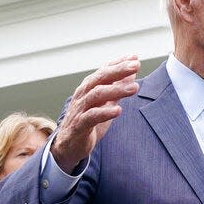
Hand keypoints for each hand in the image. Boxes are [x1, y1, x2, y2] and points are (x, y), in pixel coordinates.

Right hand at [50, 56, 140, 172]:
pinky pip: (91, 116)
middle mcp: (83, 95)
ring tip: (134, 88)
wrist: (68, 146)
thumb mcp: (106, 104)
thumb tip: (132, 74)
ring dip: (116, 90)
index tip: (135, 58)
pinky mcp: (79, 125)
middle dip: (118, 70)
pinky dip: (105, 112)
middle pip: (100, 78)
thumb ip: (117, 89)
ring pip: (97, 95)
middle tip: (135, 65)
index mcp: (89, 88)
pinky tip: (118, 110)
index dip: (118, 63)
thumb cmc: (88, 122)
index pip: (104, 71)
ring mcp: (80, 109)